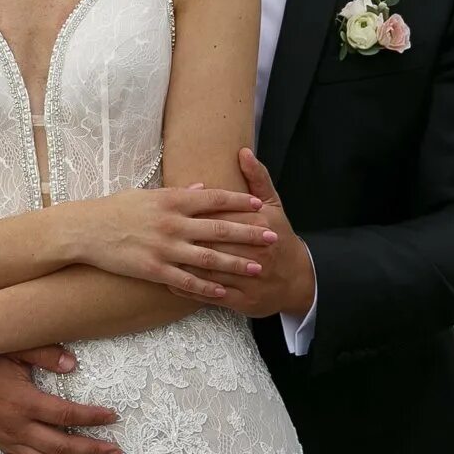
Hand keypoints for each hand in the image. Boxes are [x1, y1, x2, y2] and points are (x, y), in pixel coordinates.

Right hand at [0, 347, 122, 453]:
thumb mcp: (10, 348)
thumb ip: (44, 354)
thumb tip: (73, 365)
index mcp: (22, 402)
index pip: (66, 415)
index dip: (93, 418)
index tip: (113, 416)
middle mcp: (16, 428)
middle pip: (62, 447)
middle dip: (93, 450)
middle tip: (116, 451)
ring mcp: (8, 440)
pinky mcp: (2, 446)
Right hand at [66, 185, 272, 298]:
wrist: (85, 230)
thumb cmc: (114, 209)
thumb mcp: (146, 194)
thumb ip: (177, 193)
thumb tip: (202, 188)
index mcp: (171, 200)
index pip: (214, 198)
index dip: (239, 201)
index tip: (260, 205)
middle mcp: (172, 223)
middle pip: (220, 229)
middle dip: (249, 234)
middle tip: (273, 237)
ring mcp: (164, 248)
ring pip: (210, 258)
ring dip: (237, 264)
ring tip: (259, 268)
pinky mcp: (154, 269)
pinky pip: (187, 281)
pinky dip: (207, 288)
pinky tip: (224, 292)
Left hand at [169, 149, 314, 317]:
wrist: (299, 279)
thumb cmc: (279, 237)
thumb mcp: (274, 205)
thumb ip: (258, 178)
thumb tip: (243, 152)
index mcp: (260, 223)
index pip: (221, 214)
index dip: (194, 212)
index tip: (169, 209)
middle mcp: (255, 250)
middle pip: (212, 241)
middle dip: (182, 238)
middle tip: (154, 233)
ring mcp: (249, 278)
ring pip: (208, 270)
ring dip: (179, 265)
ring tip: (154, 258)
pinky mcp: (244, 300)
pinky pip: (210, 295)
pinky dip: (189, 290)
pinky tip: (169, 284)